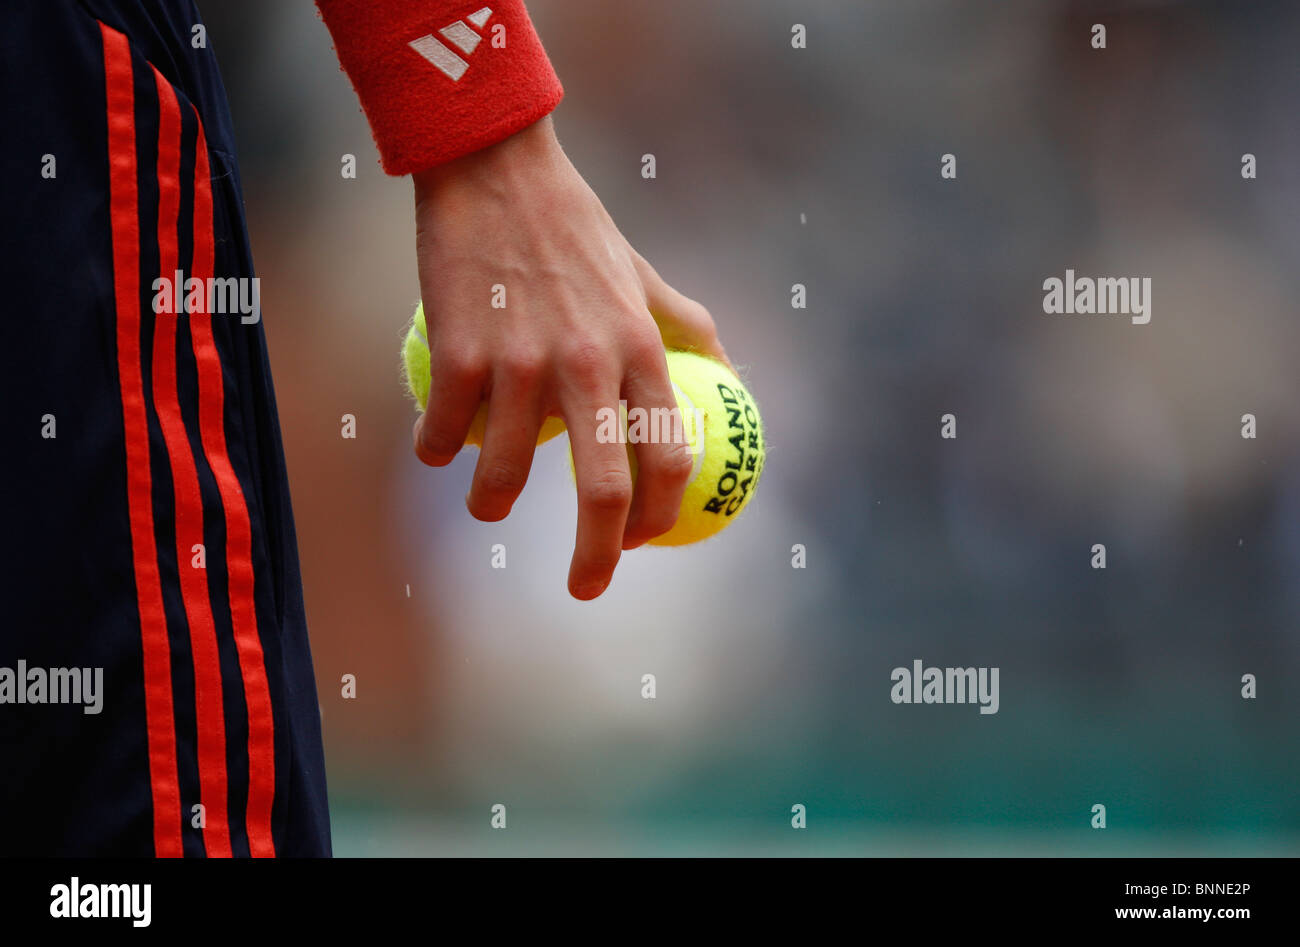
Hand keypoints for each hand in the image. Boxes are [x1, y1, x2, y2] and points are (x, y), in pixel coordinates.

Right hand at [410, 116, 727, 599]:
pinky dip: (439, 452)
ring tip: (486, 504)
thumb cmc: (575, 228)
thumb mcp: (644, 275)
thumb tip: (729, 377)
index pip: (670, 459)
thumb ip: (689, 326)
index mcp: (642, 349)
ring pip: (507, 476)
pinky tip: (437, 449)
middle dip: (597, 559)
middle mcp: (590, 364)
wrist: (494, 170)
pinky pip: (446, 433)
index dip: (660, 517)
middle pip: (602, 491)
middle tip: (586, 589)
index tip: (642, 544)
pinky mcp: (458, 354)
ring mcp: (521, 363)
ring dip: (493, 504)